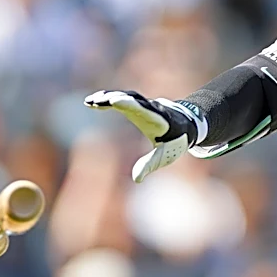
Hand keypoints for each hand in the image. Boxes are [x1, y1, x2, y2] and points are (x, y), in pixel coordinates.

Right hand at [84, 90, 204, 182]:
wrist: (186, 125)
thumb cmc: (175, 143)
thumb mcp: (165, 156)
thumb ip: (150, 165)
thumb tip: (137, 180)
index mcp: (161, 121)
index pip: (145, 111)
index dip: (131, 105)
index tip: (116, 100)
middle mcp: (153, 108)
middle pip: (134, 100)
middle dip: (118, 100)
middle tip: (97, 100)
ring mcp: (145, 104)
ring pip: (128, 96)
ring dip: (109, 97)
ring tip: (91, 101)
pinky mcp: (139, 104)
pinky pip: (124, 98)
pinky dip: (109, 98)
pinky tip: (92, 102)